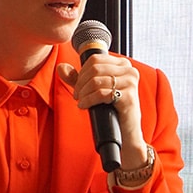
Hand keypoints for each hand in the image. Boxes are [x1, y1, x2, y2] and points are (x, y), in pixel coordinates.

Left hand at [57, 56, 148, 170]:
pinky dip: (89, 100)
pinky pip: (102, 93)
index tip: (78, 85)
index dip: (81, 72)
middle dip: (81, 83)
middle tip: (77, 95)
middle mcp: (130, 70)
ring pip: (96, 80)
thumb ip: (77, 78)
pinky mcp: (128, 97)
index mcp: (123, 64)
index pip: (95, 59)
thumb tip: (61, 67)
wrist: (126, 132)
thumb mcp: (92, 90)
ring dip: (84, 92)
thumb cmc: (111, 110)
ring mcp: (130, 83)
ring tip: (81, 101)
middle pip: (95, 68)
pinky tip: (85, 105)